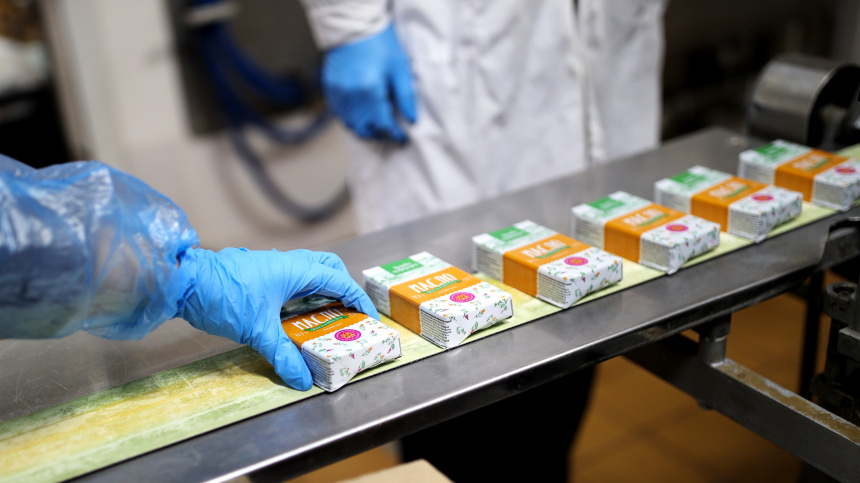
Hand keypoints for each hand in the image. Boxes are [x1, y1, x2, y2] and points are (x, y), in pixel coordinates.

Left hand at [178, 247, 378, 389]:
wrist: (184, 283)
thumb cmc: (223, 296)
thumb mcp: (257, 331)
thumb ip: (282, 355)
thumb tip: (301, 379)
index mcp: (295, 269)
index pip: (338, 280)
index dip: (356, 298)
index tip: (367, 317)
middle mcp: (287, 262)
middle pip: (327, 267)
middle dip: (341, 287)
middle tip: (346, 312)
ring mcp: (271, 265)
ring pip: (307, 272)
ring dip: (320, 291)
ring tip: (324, 318)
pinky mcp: (258, 273)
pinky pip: (290, 279)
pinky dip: (300, 294)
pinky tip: (293, 317)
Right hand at [322, 23, 416, 142]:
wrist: (354, 25)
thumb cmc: (380, 44)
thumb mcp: (399, 68)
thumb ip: (405, 97)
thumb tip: (411, 120)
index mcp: (370, 90)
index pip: (383, 124)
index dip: (394, 135)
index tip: (402, 138)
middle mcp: (351, 96)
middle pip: (364, 129)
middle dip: (378, 135)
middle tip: (390, 133)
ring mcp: (337, 93)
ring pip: (350, 124)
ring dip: (364, 128)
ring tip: (376, 125)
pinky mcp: (329, 88)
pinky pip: (339, 113)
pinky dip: (350, 118)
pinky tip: (361, 113)